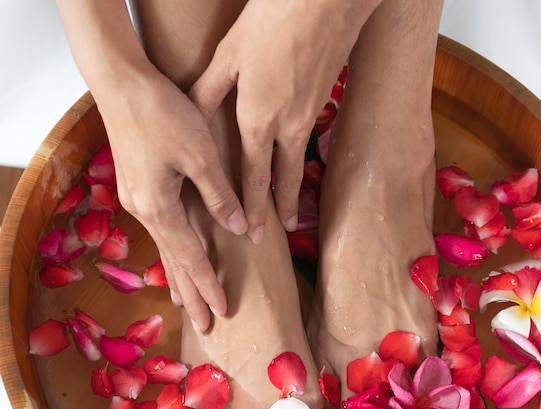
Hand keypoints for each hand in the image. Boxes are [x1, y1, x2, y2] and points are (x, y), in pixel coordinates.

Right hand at [99, 70, 247, 330]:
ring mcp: (137, 199)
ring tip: (188, 303)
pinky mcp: (138, 186)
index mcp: (159, 207)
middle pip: (172, 262)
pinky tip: (174, 257)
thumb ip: (220, 195)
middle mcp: (144, 210)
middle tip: (206, 324)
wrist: (121, 83)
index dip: (208, 285)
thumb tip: (239, 228)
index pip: (190, 258)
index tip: (223, 311)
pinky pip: (160, 230)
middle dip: (191, 294)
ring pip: (164, 248)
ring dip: (179, 277)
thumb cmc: (162, 113)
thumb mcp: (200, 154)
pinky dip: (172, 251)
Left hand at [189, 0, 381, 242]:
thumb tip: (193, 117)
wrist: (328, 1)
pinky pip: (308, 137)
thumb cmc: (274, 21)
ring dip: (295, 187)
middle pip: (285, 178)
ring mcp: (310, 113)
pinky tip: (295, 156)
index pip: (253, 176)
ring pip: (299, 160)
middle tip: (283, 232)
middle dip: (282, 208)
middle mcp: (288, 125)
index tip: (253, 234)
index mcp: (259, 118)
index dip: (252, 208)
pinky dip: (301, 156)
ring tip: (293, 209)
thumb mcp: (230, 54)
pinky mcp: (323, 99)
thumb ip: (209, 91)